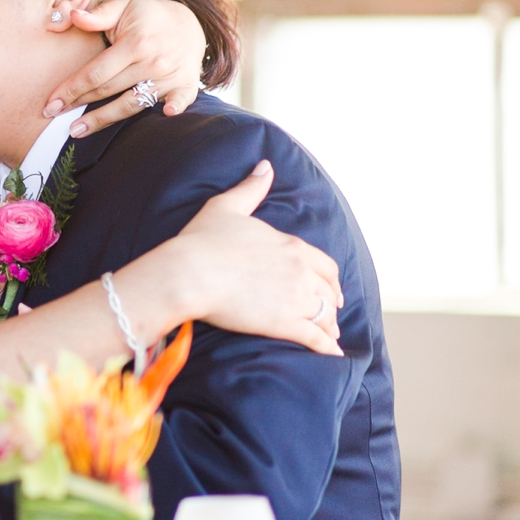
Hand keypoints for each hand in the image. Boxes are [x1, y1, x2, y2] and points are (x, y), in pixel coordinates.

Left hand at [43, 0, 205, 135]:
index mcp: (134, 43)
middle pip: (108, 90)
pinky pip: (181, 101)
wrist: (189, 23)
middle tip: (54, 117)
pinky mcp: (185, 85)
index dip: (71, 89)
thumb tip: (72, 15)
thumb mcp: (123, 7)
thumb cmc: (147, 16)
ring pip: (132, 104)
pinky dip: (175, 107)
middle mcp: (152, 62)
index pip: (96, 73)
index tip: (50, 104)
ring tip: (78, 131)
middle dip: (79, 105)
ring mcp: (170, 76)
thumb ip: (97, 14)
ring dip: (104, 120)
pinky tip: (165, 115)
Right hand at [171, 160, 344, 355]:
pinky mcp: (284, 324)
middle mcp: (301, 271)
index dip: (329, 278)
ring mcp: (295, 299)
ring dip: (329, 326)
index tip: (329, 287)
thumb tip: (265, 166)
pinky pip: (315, 338)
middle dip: (331, 303)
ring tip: (329, 335)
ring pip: (324, 315)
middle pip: (327, 291)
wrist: (188, 273)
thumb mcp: (226, 207)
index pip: (324, 264)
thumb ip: (251, 188)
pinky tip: (330, 353)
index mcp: (291, 245)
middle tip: (331, 312)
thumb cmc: (202, 240)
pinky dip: (326, 347)